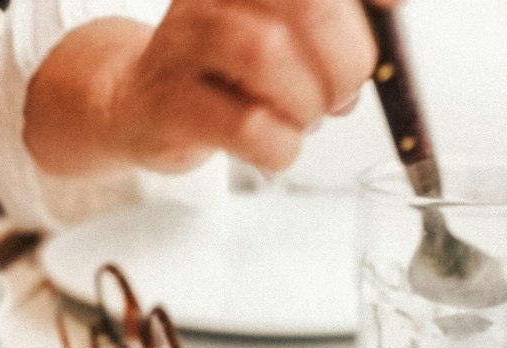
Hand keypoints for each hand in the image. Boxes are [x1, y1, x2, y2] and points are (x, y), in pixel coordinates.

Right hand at [112, 0, 398, 172]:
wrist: (134, 102)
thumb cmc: (218, 70)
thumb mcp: (276, 29)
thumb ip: (327, 30)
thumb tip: (373, 57)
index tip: (396, 7)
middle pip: (305, 4)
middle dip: (344, 59)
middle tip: (343, 95)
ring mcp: (184, 43)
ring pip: (268, 55)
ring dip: (308, 102)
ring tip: (306, 121)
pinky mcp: (170, 104)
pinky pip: (244, 125)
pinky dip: (279, 146)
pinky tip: (279, 149)